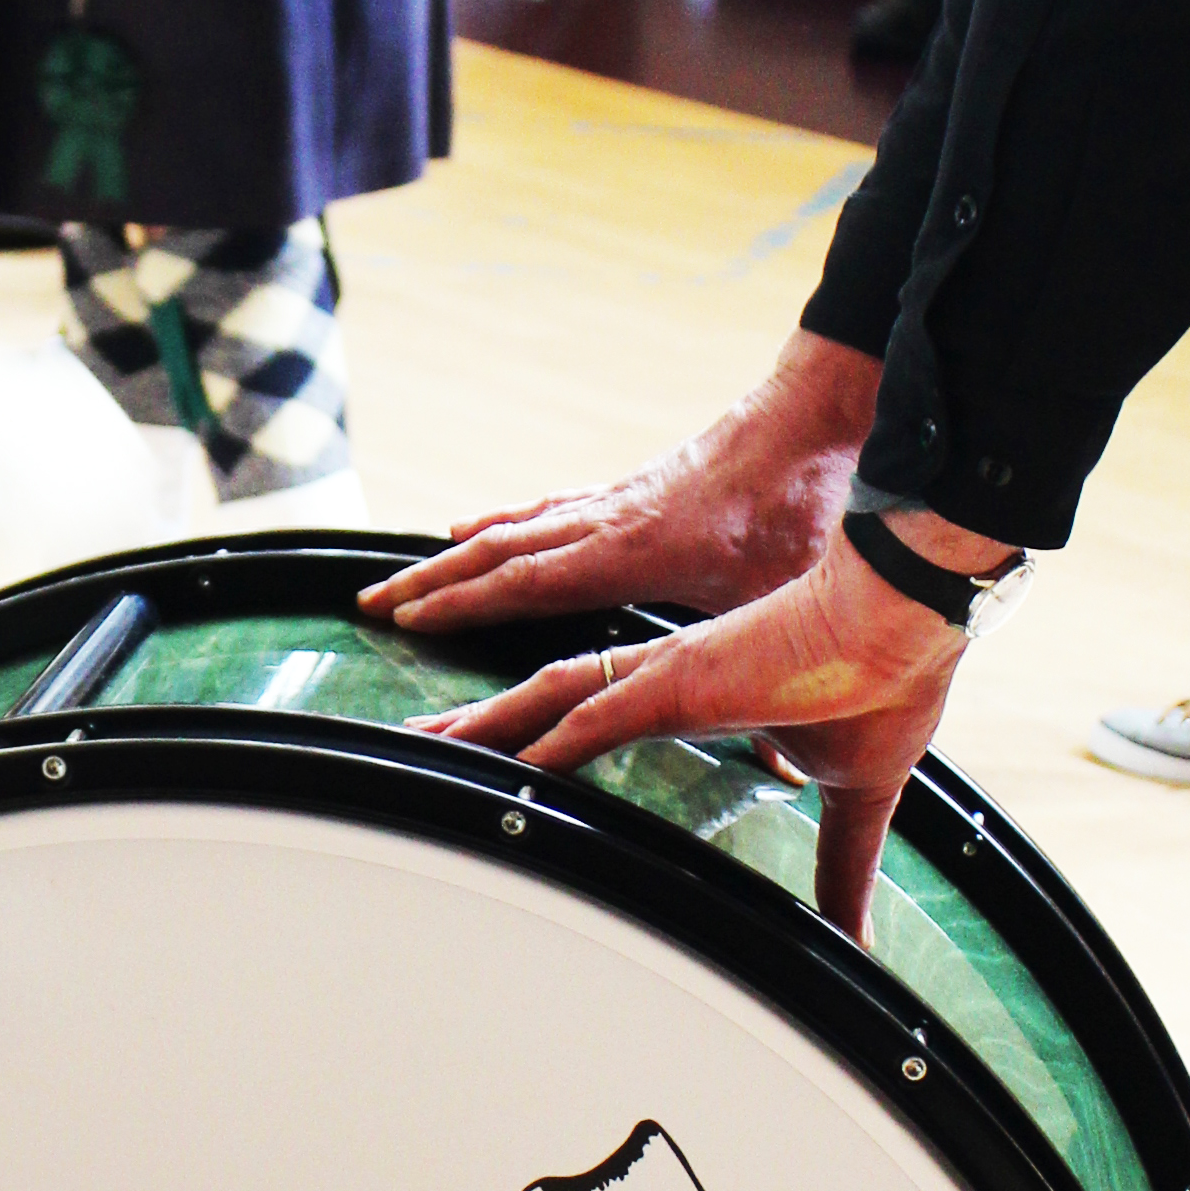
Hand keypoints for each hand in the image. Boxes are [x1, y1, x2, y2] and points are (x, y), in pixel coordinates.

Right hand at [364, 328, 885, 646]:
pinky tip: (483, 525)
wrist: (819, 414)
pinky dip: (505, 522)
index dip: (464, 603)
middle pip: (499, 553)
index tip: (405, 620)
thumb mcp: (792, 598)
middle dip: (433, 583)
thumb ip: (777, 677)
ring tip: (405, 577)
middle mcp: (609, 521)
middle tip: (370, 604)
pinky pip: (548, 507)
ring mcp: (618, 500)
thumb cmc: (804, 503)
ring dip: (457, 555)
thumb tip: (791, 776)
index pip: (527, 581)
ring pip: (516, 527)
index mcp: (632, 551)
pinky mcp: (635, 489)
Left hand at [432, 530, 973, 937]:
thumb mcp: (854, 792)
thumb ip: (841, 864)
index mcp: (695, 688)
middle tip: (424, 745)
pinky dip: (540, 741)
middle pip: (548, 698)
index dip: (554, 730)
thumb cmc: (887, 681)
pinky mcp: (676, 680)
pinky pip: (588, 715)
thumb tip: (854, 936)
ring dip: (485, 725)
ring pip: (547, 698)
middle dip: (485, 724)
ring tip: (423, 744)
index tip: (512, 754)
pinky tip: (495, 762)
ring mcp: (663, 674)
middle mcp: (663, 675)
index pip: (604, 707)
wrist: (908, 619)